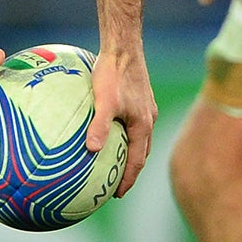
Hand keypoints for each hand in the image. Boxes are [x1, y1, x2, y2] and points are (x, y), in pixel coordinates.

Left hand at [89, 45, 155, 195]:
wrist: (123, 46)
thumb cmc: (113, 72)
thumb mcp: (103, 101)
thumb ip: (99, 125)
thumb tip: (93, 150)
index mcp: (143, 125)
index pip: (137, 161)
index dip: (127, 179)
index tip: (116, 195)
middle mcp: (148, 119)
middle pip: (141, 153)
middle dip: (129, 171)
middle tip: (114, 186)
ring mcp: (145, 108)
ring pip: (138, 138)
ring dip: (128, 154)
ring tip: (112, 165)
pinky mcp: (138, 98)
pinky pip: (132, 124)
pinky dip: (123, 136)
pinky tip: (107, 132)